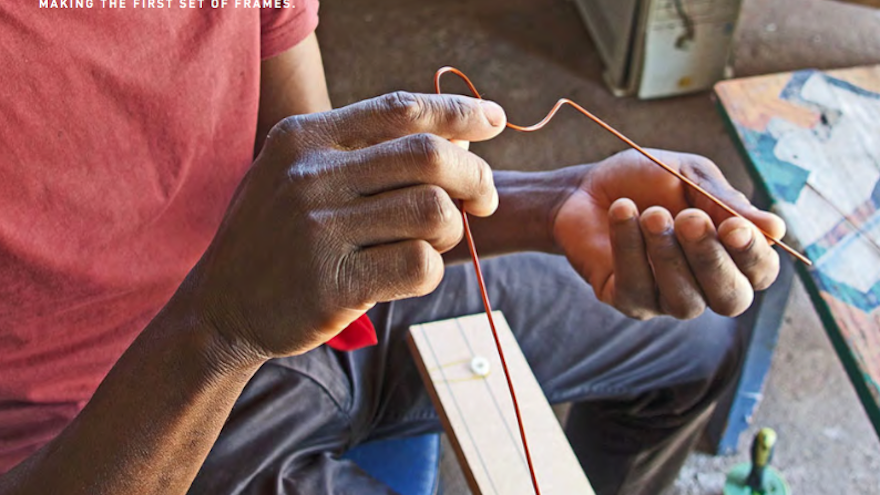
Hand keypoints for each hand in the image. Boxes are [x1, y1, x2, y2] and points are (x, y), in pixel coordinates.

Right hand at [177, 92, 506, 361]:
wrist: (220, 307)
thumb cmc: (277, 237)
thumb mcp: (302, 177)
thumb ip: (369, 153)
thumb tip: (462, 139)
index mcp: (303, 139)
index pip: (400, 109)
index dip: (459, 112)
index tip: (494, 121)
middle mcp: (310, 176)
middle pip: (430, 157)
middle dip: (475, 177)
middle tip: (484, 200)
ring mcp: (318, 230)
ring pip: (434, 211)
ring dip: (452, 228)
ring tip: (434, 240)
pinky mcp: (332, 284)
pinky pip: (420, 265)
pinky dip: (431, 269)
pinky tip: (411, 272)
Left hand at [553, 149, 784, 319]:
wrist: (586, 186)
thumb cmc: (645, 181)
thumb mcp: (690, 177)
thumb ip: (726, 204)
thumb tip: (776, 230)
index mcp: (730, 254)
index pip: (761, 272)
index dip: (753, 255)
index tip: (734, 227)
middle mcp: (705, 285)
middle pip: (731, 299)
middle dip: (711, 260)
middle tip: (689, 219)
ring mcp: (666, 299)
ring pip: (684, 300)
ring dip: (667, 254)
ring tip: (650, 212)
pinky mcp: (628, 300)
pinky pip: (637, 287)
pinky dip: (629, 247)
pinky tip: (622, 212)